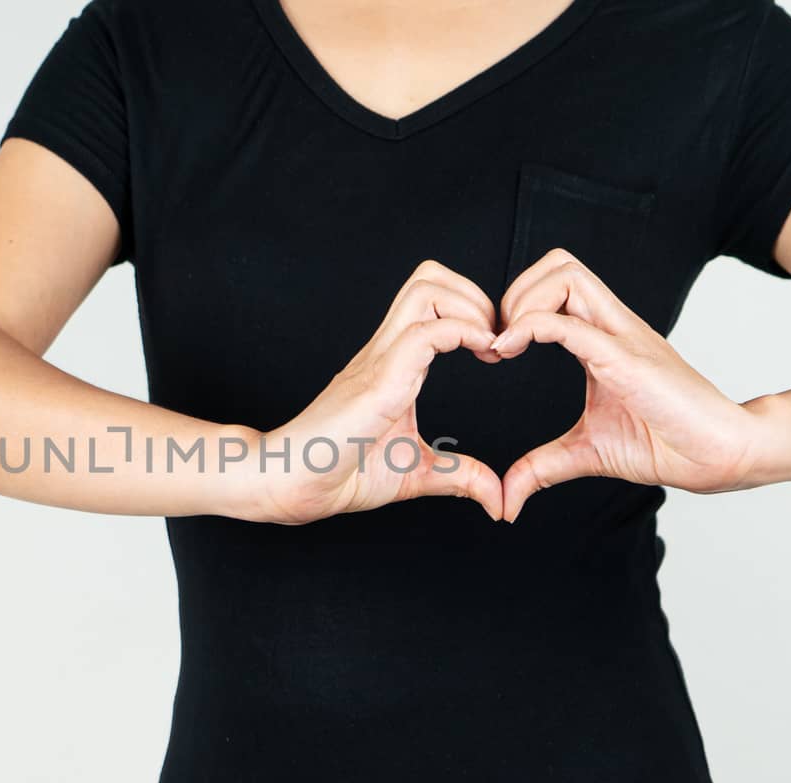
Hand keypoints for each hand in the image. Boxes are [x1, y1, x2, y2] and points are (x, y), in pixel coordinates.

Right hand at [254, 260, 504, 524]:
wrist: (294, 484)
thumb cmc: (340, 473)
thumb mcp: (417, 473)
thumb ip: (459, 477)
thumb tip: (497, 498)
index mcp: (394, 363)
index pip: (433, 299)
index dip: (474, 311)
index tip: (496, 351)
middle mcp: (386, 350)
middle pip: (429, 276)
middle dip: (475, 297)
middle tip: (495, 341)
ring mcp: (380, 359)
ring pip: (427, 289)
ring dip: (470, 308)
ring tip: (487, 347)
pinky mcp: (379, 380)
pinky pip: (425, 333)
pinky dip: (464, 333)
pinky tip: (481, 356)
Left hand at [491, 249, 763, 520]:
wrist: (719, 455)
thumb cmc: (666, 444)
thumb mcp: (586, 453)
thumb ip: (542, 467)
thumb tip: (506, 500)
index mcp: (603, 337)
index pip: (556, 283)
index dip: (516, 305)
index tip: (496, 351)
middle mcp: (612, 326)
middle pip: (559, 263)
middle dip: (516, 292)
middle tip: (498, 341)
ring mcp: (622, 336)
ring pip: (566, 275)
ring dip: (522, 302)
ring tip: (506, 345)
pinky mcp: (627, 359)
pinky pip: (570, 323)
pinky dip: (530, 327)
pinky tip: (510, 352)